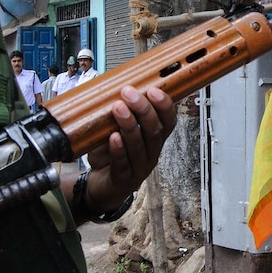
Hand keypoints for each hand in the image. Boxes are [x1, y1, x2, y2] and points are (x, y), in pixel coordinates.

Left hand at [80, 86, 175, 211]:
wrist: (102, 186)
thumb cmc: (112, 155)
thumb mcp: (117, 130)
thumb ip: (119, 113)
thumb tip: (111, 86)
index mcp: (154, 139)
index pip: (168, 121)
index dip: (165, 106)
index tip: (154, 90)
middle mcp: (151, 153)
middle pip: (155, 131)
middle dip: (144, 110)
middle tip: (130, 94)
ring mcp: (139, 168)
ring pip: (139, 146)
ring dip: (130, 125)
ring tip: (118, 108)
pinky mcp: (123, 179)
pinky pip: (123, 163)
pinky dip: (119, 149)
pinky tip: (114, 137)